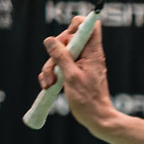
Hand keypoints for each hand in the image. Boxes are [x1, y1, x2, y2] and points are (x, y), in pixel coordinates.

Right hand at [40, 15, 116, 131]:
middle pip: (67, 39)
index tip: (66, 39)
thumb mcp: (71, 77)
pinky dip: (51, 74)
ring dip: (50, 67)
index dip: (76, 26)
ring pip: (59, 54)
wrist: (95, 117)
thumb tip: (50, 40)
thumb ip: (61, 57)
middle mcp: (87, 54)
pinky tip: (48, 86)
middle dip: (54, 53)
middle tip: (54, 70)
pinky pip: (57, 65)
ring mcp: (79, 63)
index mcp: (92, 52)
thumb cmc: (88, 99)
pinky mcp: (72, 72)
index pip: (90, 26)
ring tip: (50, 83)